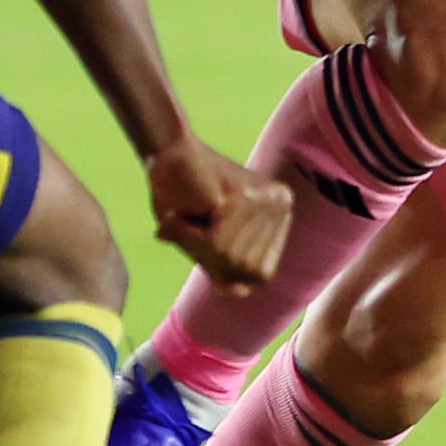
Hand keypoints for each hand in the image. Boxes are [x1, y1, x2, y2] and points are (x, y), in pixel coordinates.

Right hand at [146, 141, 293, 293]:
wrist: (166, 154)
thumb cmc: (185, 200)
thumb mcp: (208, 244)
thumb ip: (223, 267)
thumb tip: (235, 291)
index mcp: (279, 216)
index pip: (259, 273)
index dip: (228, 271)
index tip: (206, 245)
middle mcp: (279, 206)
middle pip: (245, 267)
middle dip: (208, 256)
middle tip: (190, 225)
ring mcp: (263, 200)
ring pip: (228, 256)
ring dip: (194, 244)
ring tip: (185, 214)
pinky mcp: (241, 196)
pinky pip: (212, 242)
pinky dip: (185, 235)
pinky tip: (178, 212)